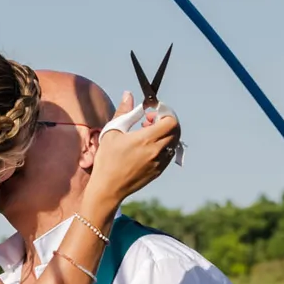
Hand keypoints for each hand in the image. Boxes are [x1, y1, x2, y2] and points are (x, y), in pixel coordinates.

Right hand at [85, 91, 180, 205]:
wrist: (108, 188)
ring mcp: (160, 163)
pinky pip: (169, 153)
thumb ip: (124, 111)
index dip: (164, 113)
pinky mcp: (159, 171)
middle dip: (165, 121)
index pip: (171, 121)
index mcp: (146, 139)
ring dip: (165, 134)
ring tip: (146, 134)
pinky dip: (164, 145)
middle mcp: (157, 151)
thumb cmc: (107, 160)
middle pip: (176, 130)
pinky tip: (147, 147)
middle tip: (149, 121)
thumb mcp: (112, 132)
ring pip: (174, 142)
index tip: (150, 113)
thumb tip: (129, 94)